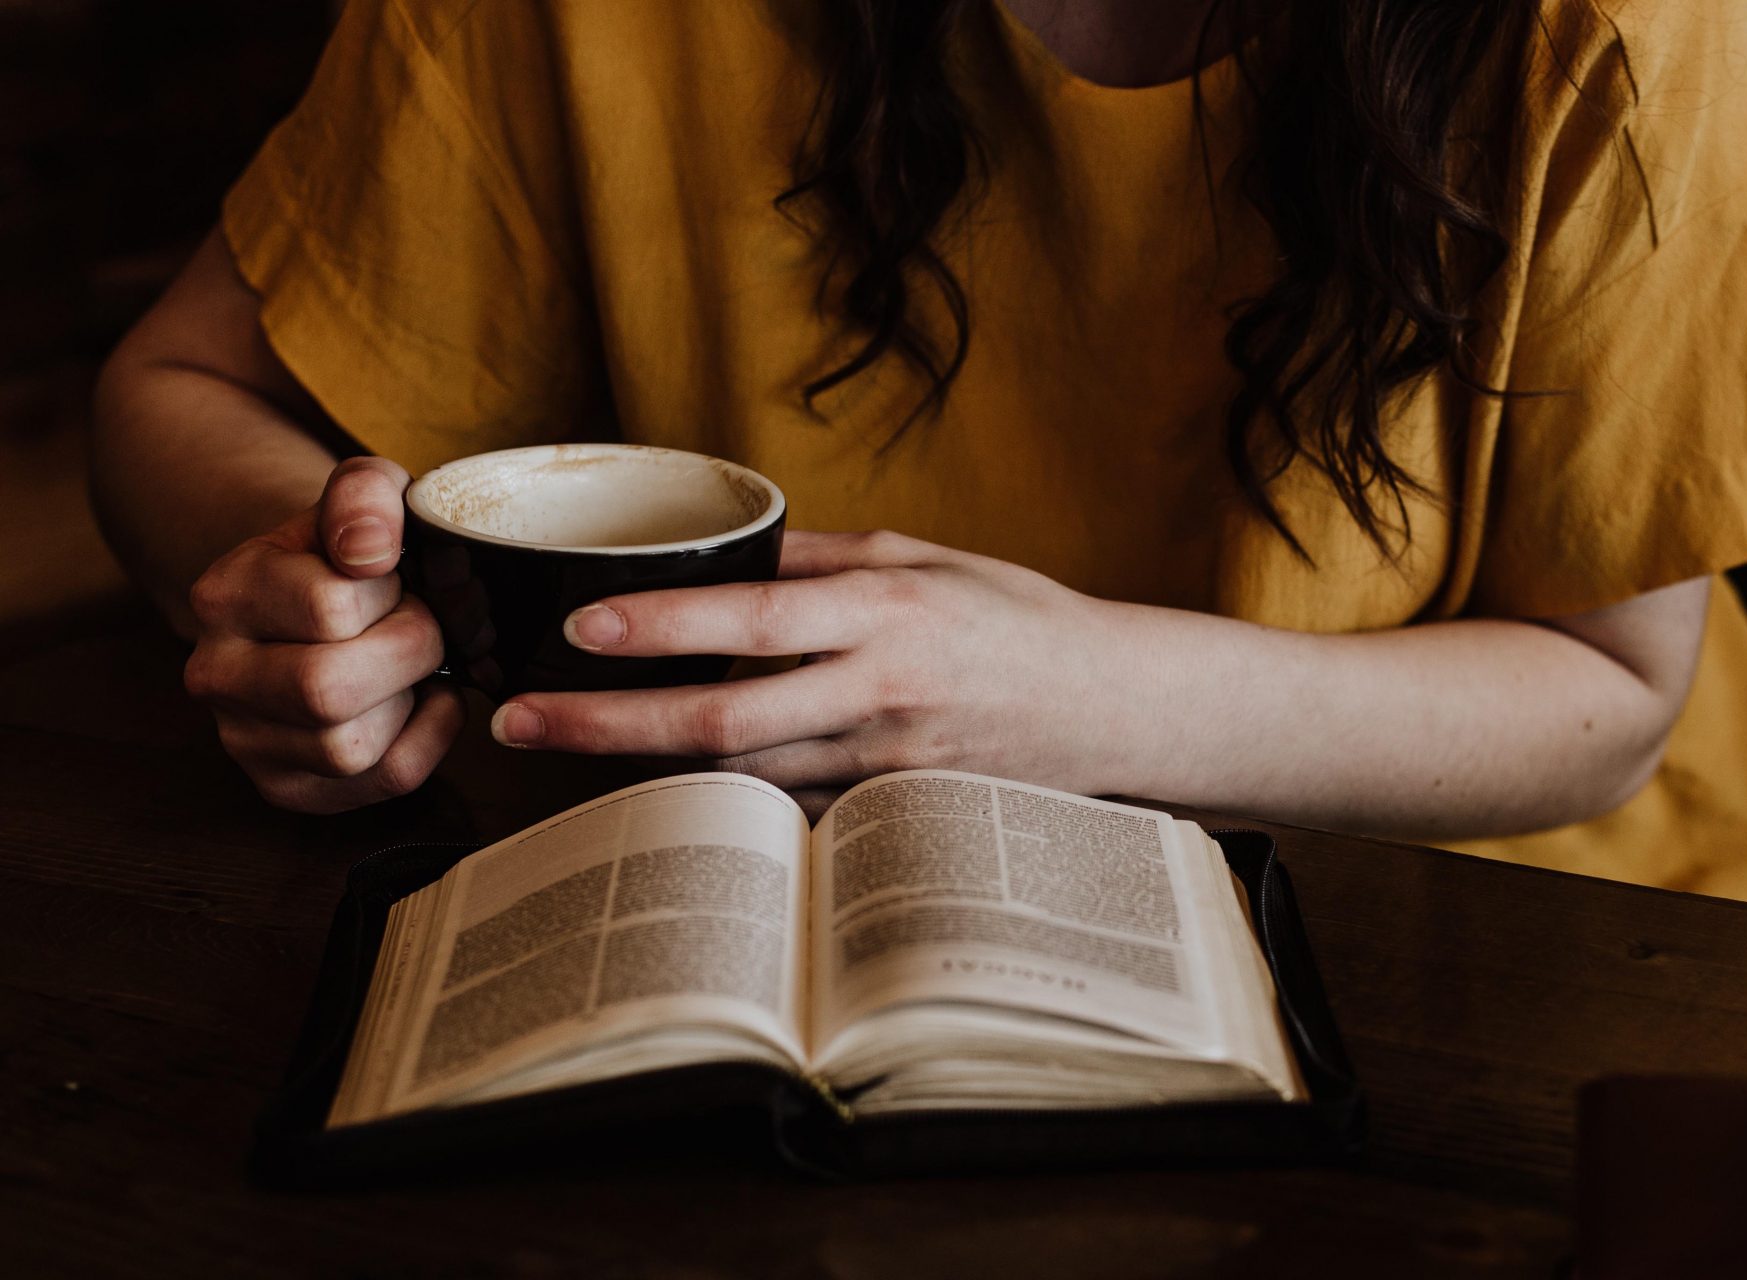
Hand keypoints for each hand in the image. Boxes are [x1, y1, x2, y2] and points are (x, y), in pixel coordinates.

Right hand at [183, 457, 463, 811]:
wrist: (319, 600)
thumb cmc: (349, 552)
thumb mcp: (360, 498)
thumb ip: (365, 496)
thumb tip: (369, 549)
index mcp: (224, 595)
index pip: (329, 607)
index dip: (390, 593)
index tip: (394, 579)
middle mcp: (216, 674)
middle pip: (327, 690)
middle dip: (407, 652)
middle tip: (421, 626)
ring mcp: (245, 740)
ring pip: (349, 747)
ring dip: (410, 699)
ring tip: (409, 663)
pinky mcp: (287, 787)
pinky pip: (383, 779)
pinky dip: (429, 737)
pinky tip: (422, 699)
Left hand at [484, 531, 1142, 798]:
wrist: (1113, 709)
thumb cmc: (1019, 621)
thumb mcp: (926, 556)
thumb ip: (822, 555)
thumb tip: (721, 546)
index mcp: (887, 610)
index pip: (754, 617)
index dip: (662, 626)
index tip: (580, 629)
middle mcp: (882, 691)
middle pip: (724, 719)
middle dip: (608, 724)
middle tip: (518, 722)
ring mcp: (886, 764)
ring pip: (742, 776)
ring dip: (645, 768)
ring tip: (559, 751)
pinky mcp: (892, 813)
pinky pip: (787, 810)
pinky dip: (722, 800)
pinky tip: (661, 790)